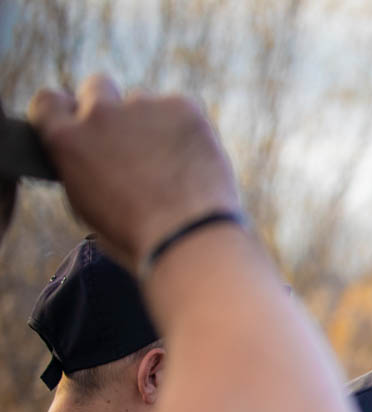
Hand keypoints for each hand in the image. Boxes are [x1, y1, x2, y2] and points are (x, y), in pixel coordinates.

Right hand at [28, 74, 240, 272]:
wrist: (189, 238)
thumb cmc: (139, 237)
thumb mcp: (87, 205)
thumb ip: (82, 167)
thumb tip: (91, 154)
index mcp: (66, 141)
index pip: (49, 102)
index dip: (67, 112)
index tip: (80, 123)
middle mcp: (99, 114)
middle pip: (97, 86)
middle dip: (111, 107)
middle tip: (132, 140)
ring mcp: (142, 106)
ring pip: (145, 103)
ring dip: (153, 123)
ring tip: (173, 166)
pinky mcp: (182, 107)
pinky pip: (181, 110)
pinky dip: (187, 129)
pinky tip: (195, 162)